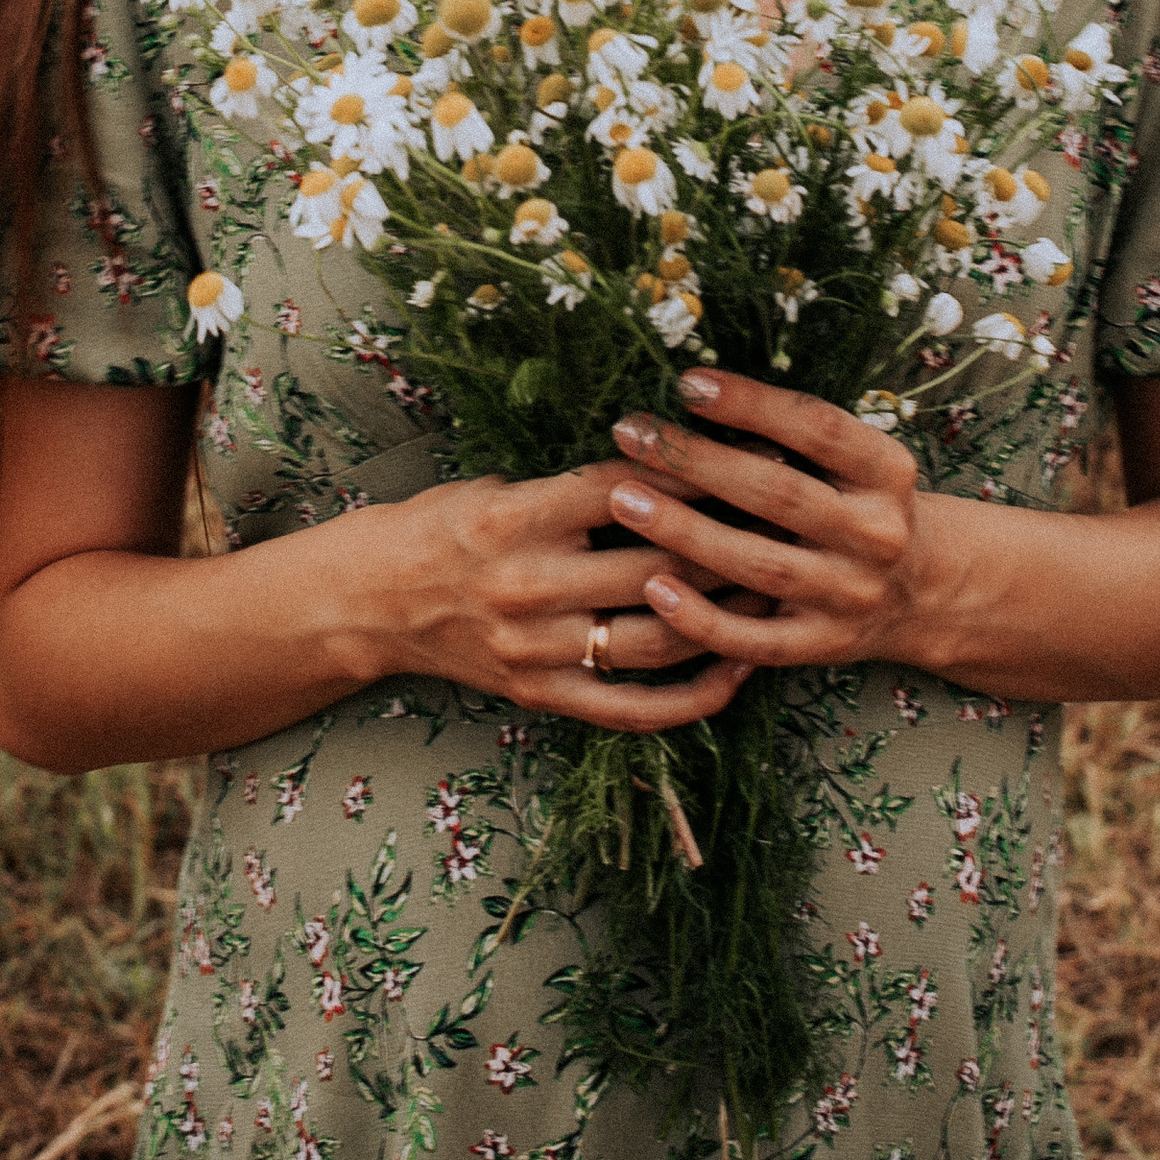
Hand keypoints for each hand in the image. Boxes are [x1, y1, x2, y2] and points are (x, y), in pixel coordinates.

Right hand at [371, 464, 753, 732]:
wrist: (371, 601)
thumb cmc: (440, 527)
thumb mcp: (495, 485)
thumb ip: (573, 486)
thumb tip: (673, 462)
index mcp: (516, 519)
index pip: (627, 490)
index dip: (695, 469)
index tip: (750, 451)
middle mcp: (528, 587)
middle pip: (658, 566)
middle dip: (732, 541)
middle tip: (788, 521)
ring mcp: (537, 651)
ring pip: (660, 638)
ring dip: (729, 616)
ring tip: (779, 591)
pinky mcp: (542, 696)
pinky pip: (633, 708)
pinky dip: (694, 695)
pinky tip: (738, 669)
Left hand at [603, 369, 931, 672]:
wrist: (919, 592)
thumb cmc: (858, 505)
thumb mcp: (856, 462)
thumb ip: (797, 435)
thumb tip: (696, 389)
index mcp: (887, 474)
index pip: (818, 428)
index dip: (751, 404)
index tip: (686, 383)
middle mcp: (877, 535)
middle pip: (779, 494)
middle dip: (697, 462)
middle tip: (630, 433)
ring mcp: (850, 596)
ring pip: (760, 565)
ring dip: (686, 531)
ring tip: (623, 499)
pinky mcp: (822, 645)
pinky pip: (755, 639)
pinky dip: (702, 618)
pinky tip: (654, 589)